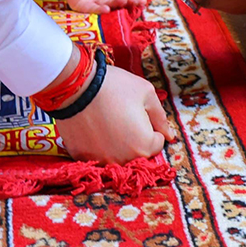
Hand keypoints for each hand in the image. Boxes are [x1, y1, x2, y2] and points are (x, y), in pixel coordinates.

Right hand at [54, 65, 174, 162]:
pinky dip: (96, 144)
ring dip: (115, 143)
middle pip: (137, 151)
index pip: (156, 142)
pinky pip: (96, 153)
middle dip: (134, 136)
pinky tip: (92, 126)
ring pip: (116, 155)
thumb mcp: (146, 93)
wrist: (75, 86)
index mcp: (144, 146)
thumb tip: (169, 136)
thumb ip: (160, 118)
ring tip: (106, 120)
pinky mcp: (81, 157)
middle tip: (120, 114)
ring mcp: (101, 160)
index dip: (149, 125)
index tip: (136, 111)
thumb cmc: (115, 86)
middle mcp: (124, 160)